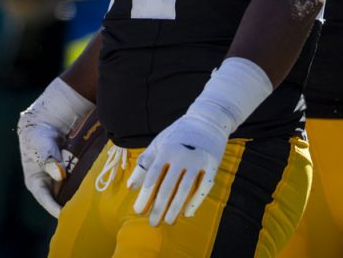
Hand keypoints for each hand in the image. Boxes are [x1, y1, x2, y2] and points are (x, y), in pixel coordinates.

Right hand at [17, 78, 94, 216]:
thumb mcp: (42, 149)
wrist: (44, 125)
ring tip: (92, 204)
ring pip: (68, 194)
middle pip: (58, 201)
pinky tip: (94, 190)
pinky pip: (75, 184)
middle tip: (84, 213)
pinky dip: (82, 187)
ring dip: (78, 198)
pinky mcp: (66, 175)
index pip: (46, 201)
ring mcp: (57, 181)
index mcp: (36, 183)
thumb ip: (49, 162)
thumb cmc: (38, 139)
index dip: (56, 210)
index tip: (67, 217)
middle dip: (70, 208)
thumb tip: (59, 174)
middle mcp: (46, 185)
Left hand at [127, 111, 227, 225]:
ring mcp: (197, 160)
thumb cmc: (178, 135)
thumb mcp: (159, 144)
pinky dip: (196, 201)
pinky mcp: (212, 164)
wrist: (207, 120)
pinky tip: (188, 214)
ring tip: (168, 221)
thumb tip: (130, 187)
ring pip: (185, 190)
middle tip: (153, 223)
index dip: (145, 196)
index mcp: (165, 150)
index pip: (152, 177)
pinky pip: (204, 187)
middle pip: (167, 187)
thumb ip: (144, 163)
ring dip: (175, 208)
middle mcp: (181, 155)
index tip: (138, 211)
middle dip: (159, 207)